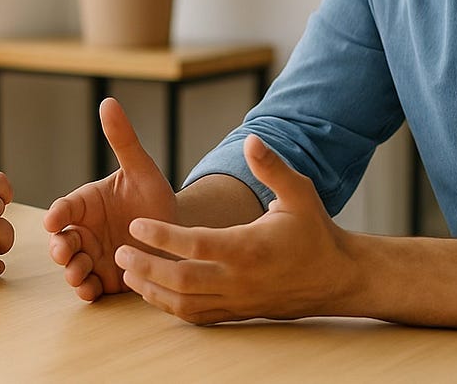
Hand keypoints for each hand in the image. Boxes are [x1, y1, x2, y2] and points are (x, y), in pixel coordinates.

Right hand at [44, 97, 177, 300]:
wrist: (178, 233)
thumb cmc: (155, 197)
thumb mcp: (141, 168)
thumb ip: (123, 139)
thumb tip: (108, 102)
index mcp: (87, 203)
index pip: (65, 207)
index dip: (57, 214)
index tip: (53, 221)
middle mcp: (84, 230)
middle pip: (61, 240)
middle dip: (59, 247)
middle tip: (63, 251)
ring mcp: (92, 256)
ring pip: (72, 265)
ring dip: (71, 271)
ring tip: (78, 274)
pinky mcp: (105, 279)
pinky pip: (90, 287)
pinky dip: (86, 290)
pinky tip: (91, 290)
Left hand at [114, 134, 355, 323]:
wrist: (336, 278)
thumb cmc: (314, 231)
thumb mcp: (299, 193)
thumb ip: (272, 167)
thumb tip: (250, 139)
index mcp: (249, 248)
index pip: (196, 245)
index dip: (162, 236)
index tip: (136, 224)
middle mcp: (240, 279)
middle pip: (182, 280)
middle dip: (146, 267)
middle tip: (120, 251)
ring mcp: (237, 301)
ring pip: (185, 304)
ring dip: (152, 290)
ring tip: (127, 271)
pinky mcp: (237, 313)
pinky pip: (196, 317)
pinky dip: (170, 307)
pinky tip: (151, 291)